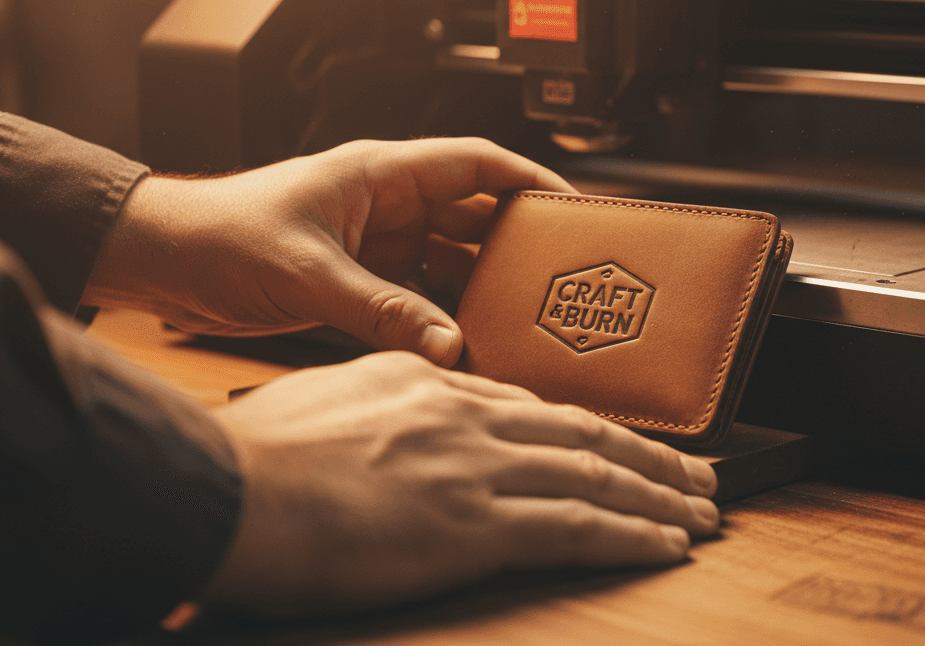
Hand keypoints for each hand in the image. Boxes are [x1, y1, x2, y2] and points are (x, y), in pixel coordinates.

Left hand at [84, 138, 573, 365]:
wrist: (159, 262)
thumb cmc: (216, 237)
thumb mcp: (309, 275)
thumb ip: (382, 312)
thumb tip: (448, 345)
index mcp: (378, 174)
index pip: (474, 163)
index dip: (528, 179)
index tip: (570, 208)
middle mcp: (382, 203)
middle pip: (470, 213)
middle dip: (513, 242)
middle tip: (555, 278)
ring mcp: (371, 241)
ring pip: (447, 258)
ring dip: (477, 285)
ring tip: (517, 317)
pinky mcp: (356, 277)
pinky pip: (417, 292)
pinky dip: (440, 314)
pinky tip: (461, 340)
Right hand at [200, 352, 719, 614]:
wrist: (221, 489)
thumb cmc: (251, 458)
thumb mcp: (323, 402)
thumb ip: (382, 404)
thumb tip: (403, 427)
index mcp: (425, 381)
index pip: (529, 404)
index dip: (587, 427)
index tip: (619, 444)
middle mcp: (463, 413)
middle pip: (582, 430)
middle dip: (650, 455)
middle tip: (700, 472)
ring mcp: (473, 465)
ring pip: (595, 474)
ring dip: (659, 495)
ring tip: (703, 511)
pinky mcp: (473, 522)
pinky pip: (576, 526)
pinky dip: (631, 534)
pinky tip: (666, 543)